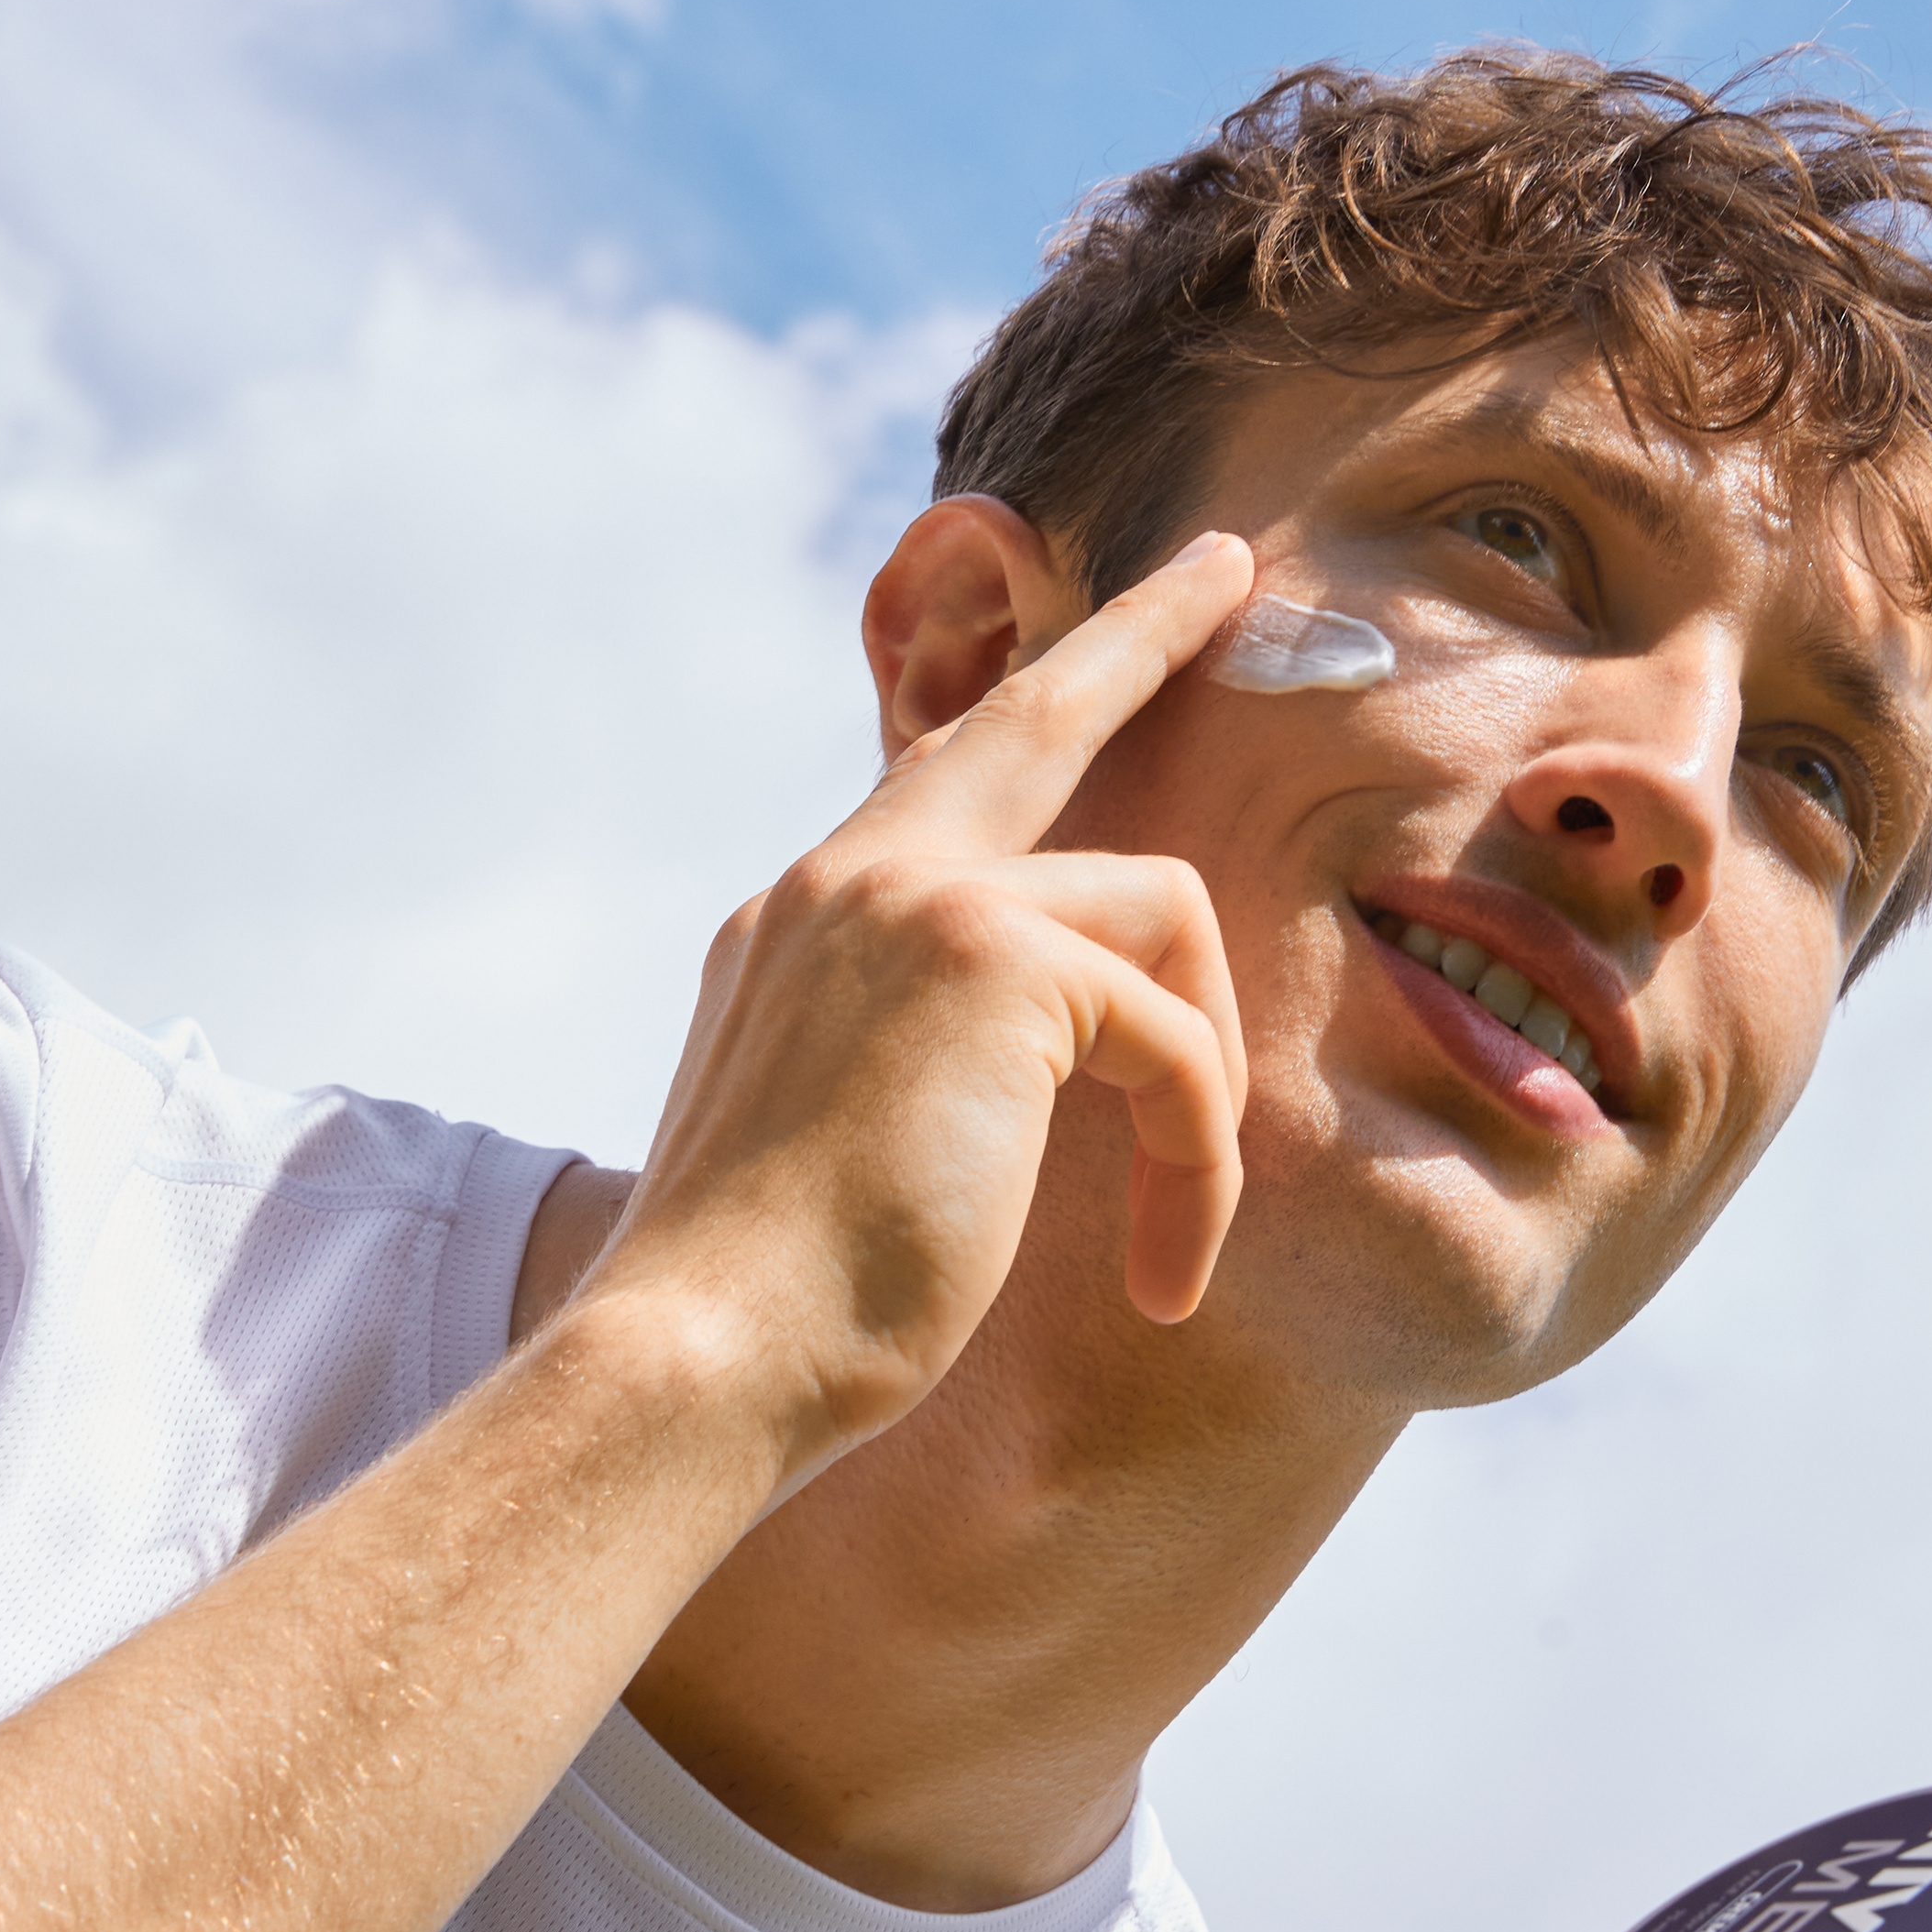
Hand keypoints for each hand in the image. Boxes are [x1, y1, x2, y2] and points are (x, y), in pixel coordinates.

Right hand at [567, 525, 1256, 1484]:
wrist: (700, 1360)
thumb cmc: (773, 1311)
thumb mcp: (837, 1145)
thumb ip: (913, 1056)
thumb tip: (1034, 1064)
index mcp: (805, 924)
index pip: (943, 780)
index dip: (1041, 699)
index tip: (1114, 623)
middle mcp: (845, 878)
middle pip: (1034, 713)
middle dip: (1142, 630)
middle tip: (1231, 571)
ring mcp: (912, 897)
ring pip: (1159, 919)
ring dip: (1201, 1093)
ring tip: (1173, 1243)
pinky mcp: (992, 954)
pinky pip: (1174, 1037)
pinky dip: (1194, 1164)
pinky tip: (1163, 1275)